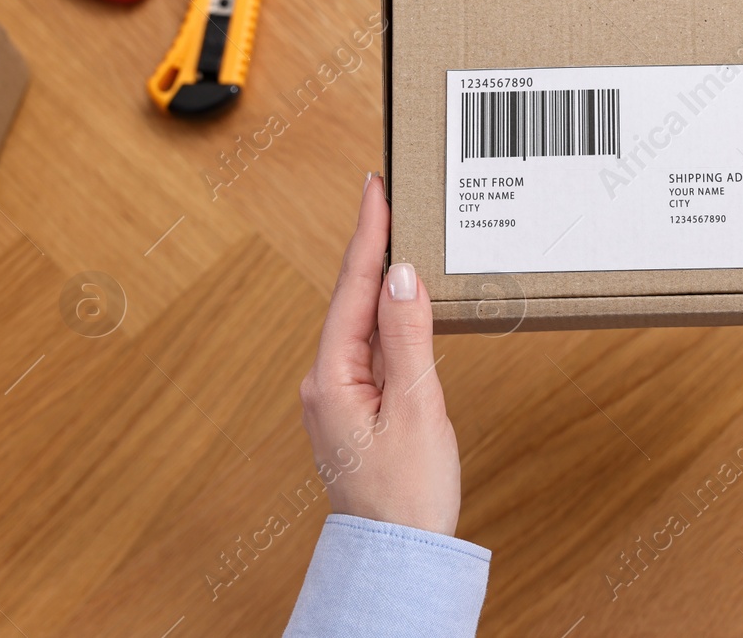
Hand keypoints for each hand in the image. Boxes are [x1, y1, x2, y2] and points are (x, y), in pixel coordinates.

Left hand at [298, 173, 461, 534]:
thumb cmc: (408, 495)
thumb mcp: (417, 409)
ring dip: (380, 277)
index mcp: (332, 378)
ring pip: (361, 320)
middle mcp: (325, 382)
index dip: (368, 234)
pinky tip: (403, 300)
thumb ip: (408, 338)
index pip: (352, 288)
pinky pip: (371, 345)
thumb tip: (400, 275)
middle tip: (392, 196)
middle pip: (351, 298)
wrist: (399, 555)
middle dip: (372, 245)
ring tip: (400, 233)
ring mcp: (339, 396)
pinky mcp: (357, 408)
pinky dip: (388, 314)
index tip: (376, 187)